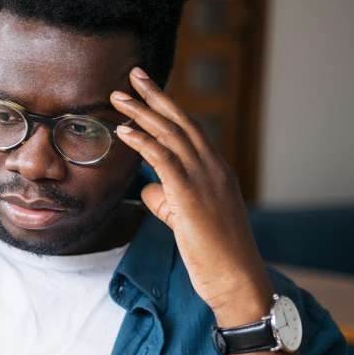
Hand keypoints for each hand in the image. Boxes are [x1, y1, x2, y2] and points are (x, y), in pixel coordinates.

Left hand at [110, 67, 271, 325]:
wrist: (236, 279)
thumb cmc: (212, 255)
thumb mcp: (186, 220)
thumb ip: (168, 198)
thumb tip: (148, 185)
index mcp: (216, 170)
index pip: (188, 129)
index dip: (166, 106)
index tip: (146, 88)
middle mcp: (213, 168)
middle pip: (180, 122)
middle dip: (154, 96)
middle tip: (132, 74)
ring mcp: (205, 180)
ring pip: (171, 135)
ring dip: (141, 112)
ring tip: (117, 96)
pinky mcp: (191, 196)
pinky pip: (164, 160)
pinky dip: (142, 141)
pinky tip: (123, 130)